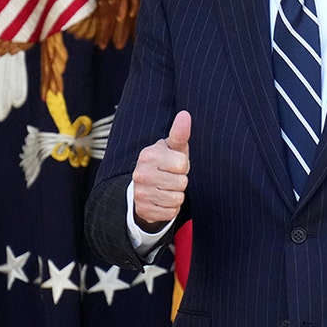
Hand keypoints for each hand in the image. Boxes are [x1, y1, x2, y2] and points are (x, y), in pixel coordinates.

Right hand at [132, 110, 190, 232]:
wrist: (143, 187)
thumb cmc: (164, 163)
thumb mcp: (172, 147)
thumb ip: (179, 132)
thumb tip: (185, 114)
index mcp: (148, 155)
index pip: (183, 164)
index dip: (183, 166)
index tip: (173, 165)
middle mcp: (141, 174)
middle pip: (181, 182)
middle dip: (180, 181)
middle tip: (170, 178)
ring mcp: (141, 193)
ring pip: (177, 198)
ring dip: (176, 195)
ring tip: (166, 188)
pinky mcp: (144, 210)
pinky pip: (171, 212)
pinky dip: (170, 208)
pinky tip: (162, 200)